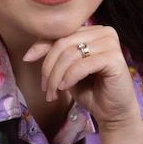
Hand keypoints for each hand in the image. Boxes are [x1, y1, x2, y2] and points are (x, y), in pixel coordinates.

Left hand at [23, 25, 141, 130]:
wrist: (113, 112)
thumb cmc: (91, 90)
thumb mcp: (67, 70)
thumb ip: (55, 56)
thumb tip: (30, 53)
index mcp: (92, 30)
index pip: (61, 33)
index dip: (41, 46)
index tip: (27, 59)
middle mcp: (104, 32)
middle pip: (63, 43)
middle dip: (49, 67)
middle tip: (45, 88)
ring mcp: (111, 43)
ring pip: (70, 55)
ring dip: (56, 76)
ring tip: (53, 93)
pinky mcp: (115, 59)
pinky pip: (82, 65)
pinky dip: (69, 78)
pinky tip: (65, 87)